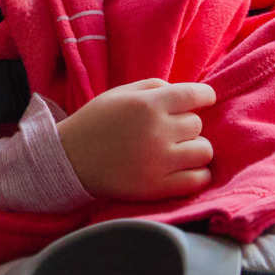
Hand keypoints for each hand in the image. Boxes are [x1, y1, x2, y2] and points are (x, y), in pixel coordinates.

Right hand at [57, 79, 216, 200]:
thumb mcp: (120, 93)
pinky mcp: (158, 187)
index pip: (194, 95)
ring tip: (179, 150)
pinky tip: (187, 169)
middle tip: (170, 130)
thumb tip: (187, 93)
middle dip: (187, 125)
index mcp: (148, 105)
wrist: (69, 160)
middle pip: (197, 124)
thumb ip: (154, 86)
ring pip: (204, 151)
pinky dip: (199, 174)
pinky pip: (198, 179)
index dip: (205, 95)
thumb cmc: (96, 122)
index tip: (204, 99)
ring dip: (195, 148)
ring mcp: (159, 161)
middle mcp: (157, 131)